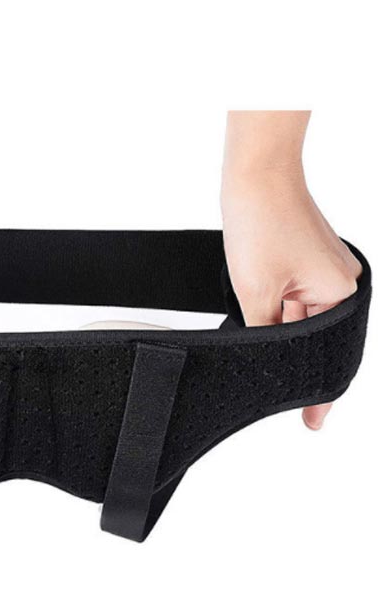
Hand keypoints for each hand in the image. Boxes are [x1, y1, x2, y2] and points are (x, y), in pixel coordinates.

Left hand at [221, 166, 360, 429]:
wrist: (255, 176)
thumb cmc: (261, 224)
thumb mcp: (256, 294)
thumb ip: (265, 336)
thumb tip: (266, 367)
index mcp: (342, 293)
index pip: (330, 353)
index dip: (317, 390)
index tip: (312, 421)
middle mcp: (343, 283)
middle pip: (316, 336)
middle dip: (293, 356)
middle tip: (277, 391)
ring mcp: (326, 271)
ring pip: (301, 318)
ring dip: (278, 331)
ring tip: (258, 338)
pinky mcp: (308, 261)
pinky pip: (296, 297)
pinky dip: (278, 312)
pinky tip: (257, 319)